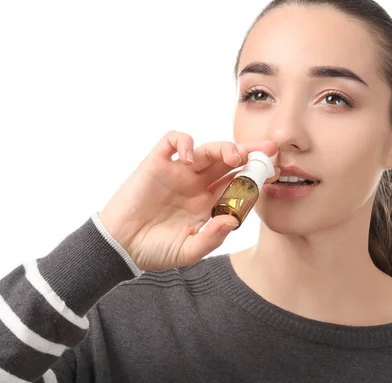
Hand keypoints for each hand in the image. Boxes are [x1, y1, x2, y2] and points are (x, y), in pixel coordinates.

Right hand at [98, 131, 278, 270]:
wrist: (119, 247)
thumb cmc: (154, 250)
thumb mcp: (188, 251)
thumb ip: (211, 238)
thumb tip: (233, 220)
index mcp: (209, 203)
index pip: (238, 184)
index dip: (255, 178)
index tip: (272, 175)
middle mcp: (197, 184)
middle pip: (230, 162)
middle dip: (251, 154)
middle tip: (270, 151)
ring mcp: (178, 172)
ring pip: (208, 150)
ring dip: (225, 147)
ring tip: (234, 156)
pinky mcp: (156, 163)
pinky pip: (173, 141)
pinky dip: (185, 142)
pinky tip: (190, 159)